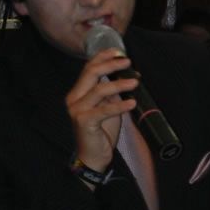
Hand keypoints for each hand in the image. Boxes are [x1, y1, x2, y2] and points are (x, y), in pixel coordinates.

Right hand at [65, 48, 138, 170]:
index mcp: (78, 93)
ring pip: (99, 89)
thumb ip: (111, 93)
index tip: (119, 51)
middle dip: (111, 65)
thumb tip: (128, 76)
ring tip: (135, 82)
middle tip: (128, 62)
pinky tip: (132, 102)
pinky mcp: (84, 121)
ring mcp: (77, 110)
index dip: (103, 57)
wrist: (93, 157)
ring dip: (119, 84)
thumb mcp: (107, 108)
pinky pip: (104, 109)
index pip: (88, 68)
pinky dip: (120, 105)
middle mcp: (74, 99)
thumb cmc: (100, 132)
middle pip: (91, 73)